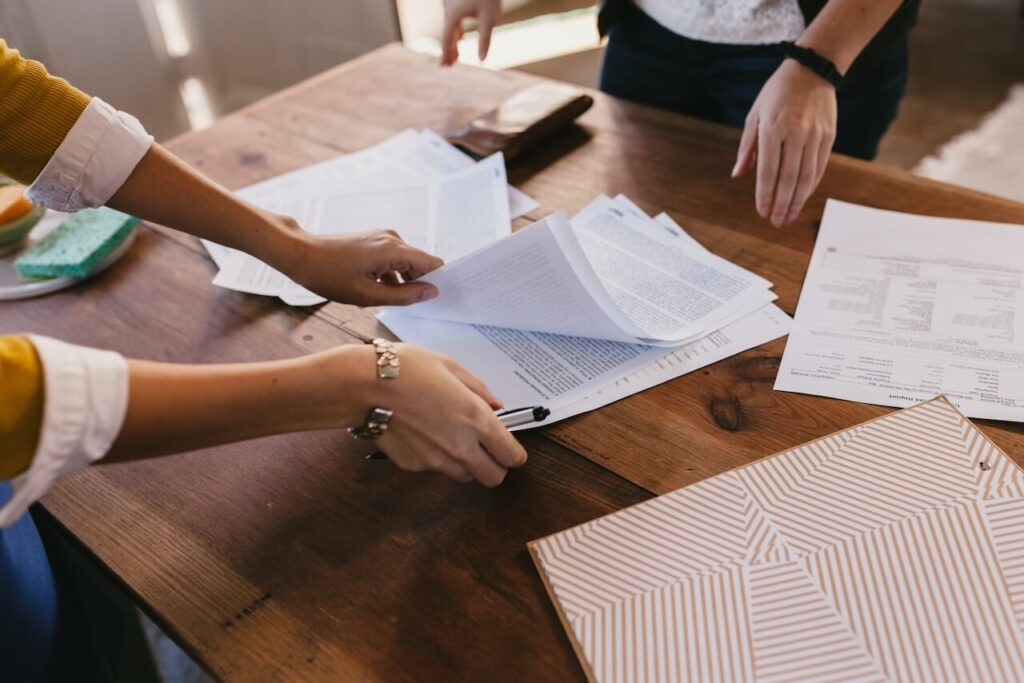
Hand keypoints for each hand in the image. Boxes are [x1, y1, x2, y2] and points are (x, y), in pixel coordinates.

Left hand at [279, 218, 443, 305]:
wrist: (300, 255)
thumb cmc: (329, 275)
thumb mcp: (368, 295)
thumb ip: (404, 296)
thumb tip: (432, 293)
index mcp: (394, 249)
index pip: (433, 263)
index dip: (438, 281)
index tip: (436, 300)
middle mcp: (393, 239)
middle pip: (420, 264)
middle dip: (414, 285)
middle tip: (399, 304)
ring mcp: (382, 238)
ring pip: (405, 264)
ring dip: (398, 283)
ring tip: (376, 295)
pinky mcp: (373, 241)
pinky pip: (392, 261)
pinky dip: (388, 276)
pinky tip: (370, 288)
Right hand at [342, 344, 527, 485]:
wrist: (365, 386)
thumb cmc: (406, 369)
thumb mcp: (450, 366)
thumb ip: (479, 389)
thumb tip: (496, 405)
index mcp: (476, 419)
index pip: (511, 456)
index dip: (514, 454)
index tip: (510, 448)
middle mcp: (461, 445)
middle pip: (493, 477)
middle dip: (495, 467)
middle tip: (487, 451)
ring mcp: (436, 460)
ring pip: (464, 476)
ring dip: (466, 464)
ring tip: (450, 439)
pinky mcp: (414, 466)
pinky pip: (434, 468)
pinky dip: (435, 458)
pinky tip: (422, 434)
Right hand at [441, 0, 499, 65]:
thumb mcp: (489, 18)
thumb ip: (484, 39)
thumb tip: (482, 60)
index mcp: (452, 14)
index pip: (446, 38)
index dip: (446, 53)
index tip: (444, 66)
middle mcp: (447, 7)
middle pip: (446, 33)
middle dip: (448, 50)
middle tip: (448, 66)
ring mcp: (450, 2)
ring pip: (450, 26)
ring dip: (453, 41)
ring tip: (456, 56)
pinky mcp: (455, 0)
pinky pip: (454, 18)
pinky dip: (457, 29)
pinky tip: (460, 36)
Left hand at [732, 59, 836, 226]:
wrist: (813, 70)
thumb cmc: (776, 94)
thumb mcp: (754, 115)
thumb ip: (747, 147)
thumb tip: (738, 174)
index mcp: (773, 128)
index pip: (768, 170)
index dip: (765, 194)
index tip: (762, 211)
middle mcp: (795, 133)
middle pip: (788, 178)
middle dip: (781, 204)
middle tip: (775, 222)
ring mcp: (815, 135)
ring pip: (806, 177)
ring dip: (797, 201)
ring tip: (788, 217)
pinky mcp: (828, 137)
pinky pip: (819, 167)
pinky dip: (810, 186)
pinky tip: (802, 198)